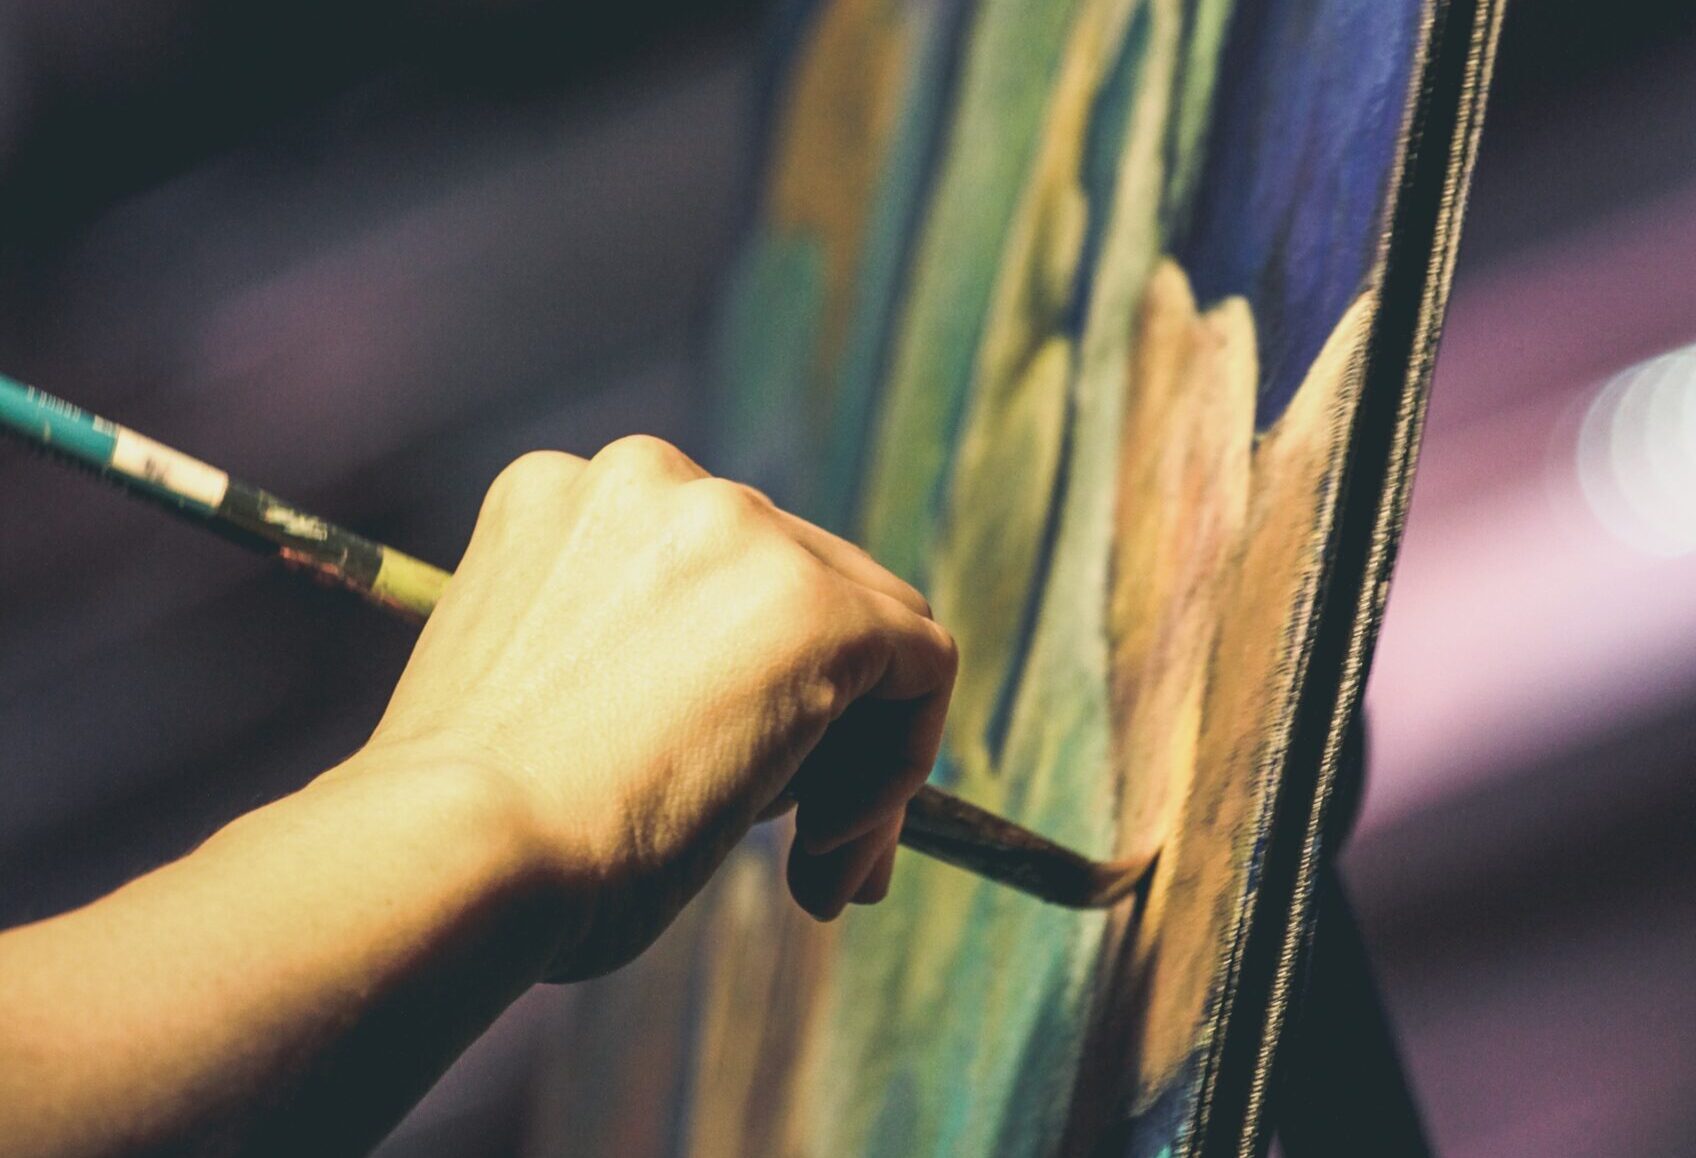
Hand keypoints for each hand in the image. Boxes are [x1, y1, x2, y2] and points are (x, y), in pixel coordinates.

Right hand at [362, 437, 956, 979]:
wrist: (455, 852)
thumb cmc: (472, 824)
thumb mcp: (536, 693)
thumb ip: (628, 662)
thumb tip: (740, 722)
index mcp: (566, 498)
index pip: (713, 571)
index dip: (747, 683)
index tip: (743, 792)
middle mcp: (654, 481)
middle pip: (797, 588)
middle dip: (818, 724)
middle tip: (807, 847)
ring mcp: (739, 531)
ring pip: (868, 629)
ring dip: (856, 756)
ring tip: (812, 865)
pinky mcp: (817, 606)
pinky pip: (920, 669)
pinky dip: (900, 765)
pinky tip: (829, 849)